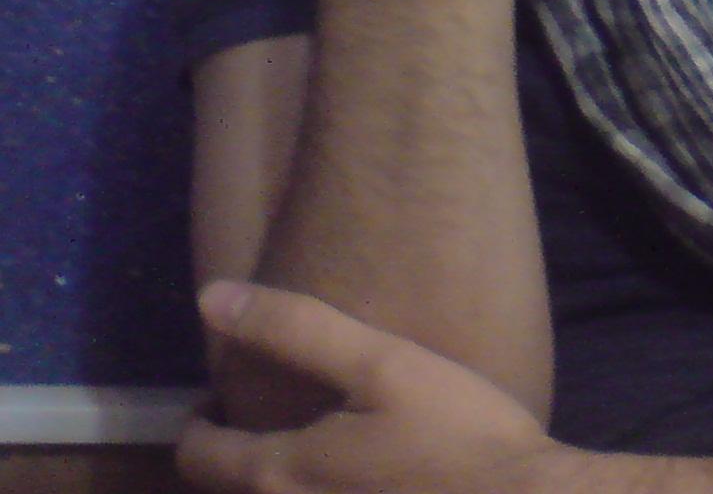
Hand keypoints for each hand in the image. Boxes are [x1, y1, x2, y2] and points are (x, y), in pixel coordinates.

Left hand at [177, 281, 574, 493]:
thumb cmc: (454, 434)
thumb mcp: (381, 363)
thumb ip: (295, 329)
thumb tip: (210, 298)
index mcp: (282, 474)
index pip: (201, 456)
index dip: (198, 423)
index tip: (215, 398)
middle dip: (233, 458)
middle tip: (260, 420)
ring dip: (271, 485)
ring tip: (307, 452)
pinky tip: (356, 482)